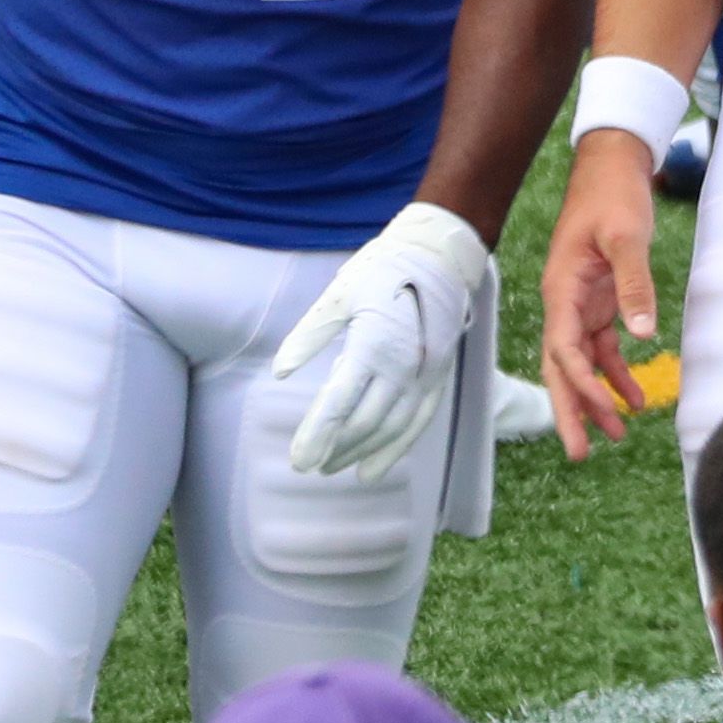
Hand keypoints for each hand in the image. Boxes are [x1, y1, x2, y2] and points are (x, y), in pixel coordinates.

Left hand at [276, 202, 490, 476]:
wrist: (442, 254)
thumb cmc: (384, 269)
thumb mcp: (339, 294)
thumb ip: (310, 335)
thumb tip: (280, 372)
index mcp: (373, 344)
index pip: (340, 402)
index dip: (317, 435)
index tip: (298, 460)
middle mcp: (402, 366)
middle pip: (365, 422)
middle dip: (335, 448)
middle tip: (306, 465)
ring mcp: (425, 374)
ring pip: (392, 428)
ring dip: (361, 452)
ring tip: (332, 468)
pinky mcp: (438, 376)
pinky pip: (418, 422)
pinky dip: (396, 449)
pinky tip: (374, 468)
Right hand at [541, 138, 660, 457]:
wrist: (614, 164)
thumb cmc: (614, 195)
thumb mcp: (627, 237)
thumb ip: (634, 285)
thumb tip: (642, 335)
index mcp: (562, 288)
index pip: (563, 349)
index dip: (578, 384)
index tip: (599, 412)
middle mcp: (565, 301)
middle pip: (562, 367)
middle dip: (571, 411)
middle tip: (581, 454)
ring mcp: (581, 302)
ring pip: (582, 362)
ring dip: (597, 398)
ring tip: (617, 436)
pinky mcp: (599, 299)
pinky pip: (603, 346)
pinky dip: (615, 373)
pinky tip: (634, 398)